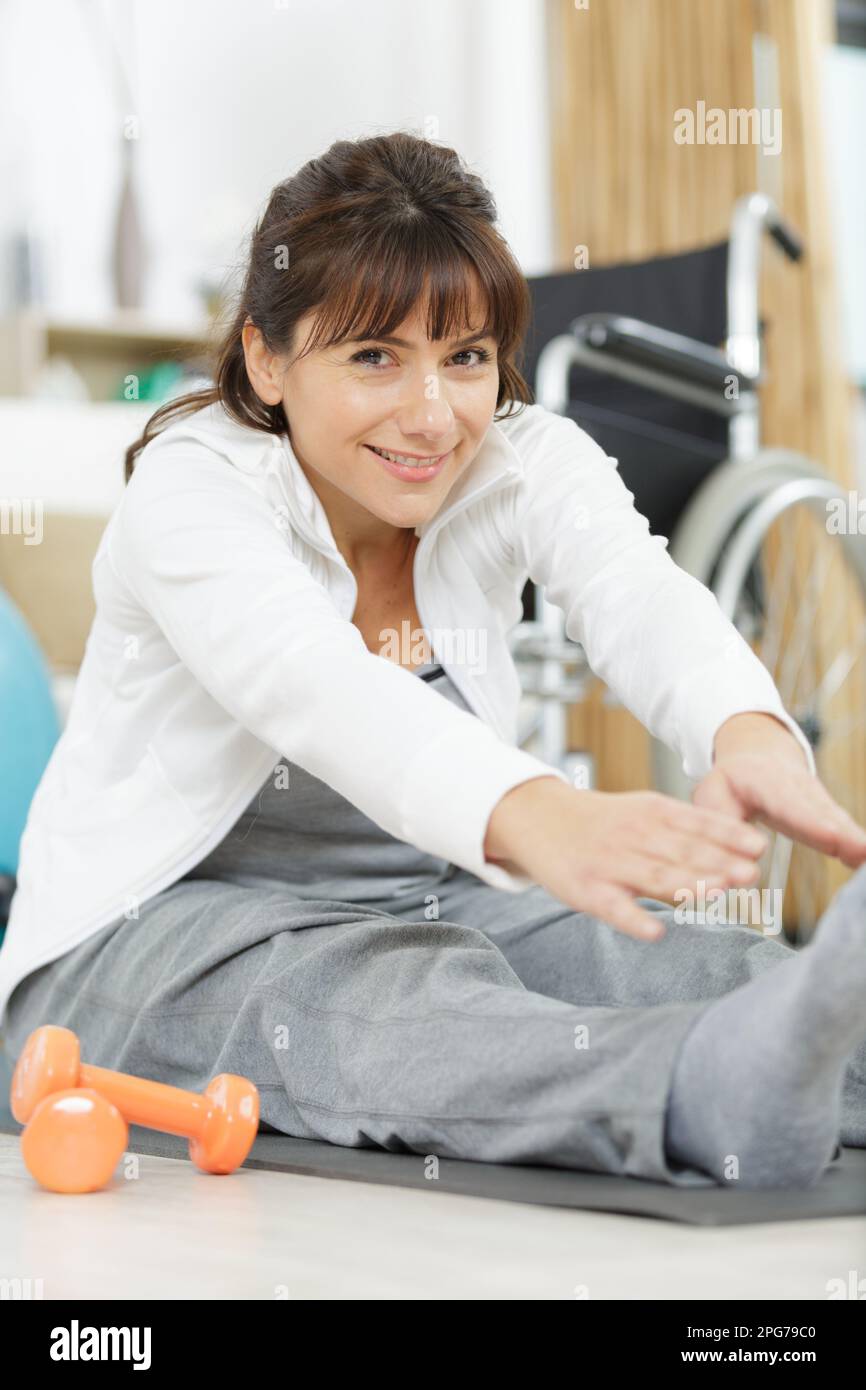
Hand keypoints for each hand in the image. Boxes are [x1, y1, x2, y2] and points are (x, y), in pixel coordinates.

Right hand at [483, 777, 768, 941]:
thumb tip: (742, 850)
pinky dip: (634, 920)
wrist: (538, 818)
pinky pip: (614, 908)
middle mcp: (632, 835)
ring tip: (719, 894)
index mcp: (651, 811)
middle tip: (751, 874)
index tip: (758, 847)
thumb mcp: (644, 810)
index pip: (694, 822)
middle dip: (717, 863)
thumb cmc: (603, 821)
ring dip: (687, 885)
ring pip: (653, 876)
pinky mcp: (587, 890)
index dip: (727, 835)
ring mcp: (609, 863)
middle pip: (680, 851)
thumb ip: (687, 828)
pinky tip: (656, 932)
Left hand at [694, 750, 865, 868]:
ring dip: (854, 841)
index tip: (829, 836)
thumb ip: (722, 823)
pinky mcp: (830, 816)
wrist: (758, 758)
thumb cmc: (731, 785)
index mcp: (764, 781)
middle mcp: (798, 788)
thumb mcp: (713, 796)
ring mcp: (818, 800)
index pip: (788, 803)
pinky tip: (865, 861)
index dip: (808, 821)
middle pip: (821, 811)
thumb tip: (736, 860)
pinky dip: (857, 846)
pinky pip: (845, 830)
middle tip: (861, 851)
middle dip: (840, 832)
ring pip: (837, 819)